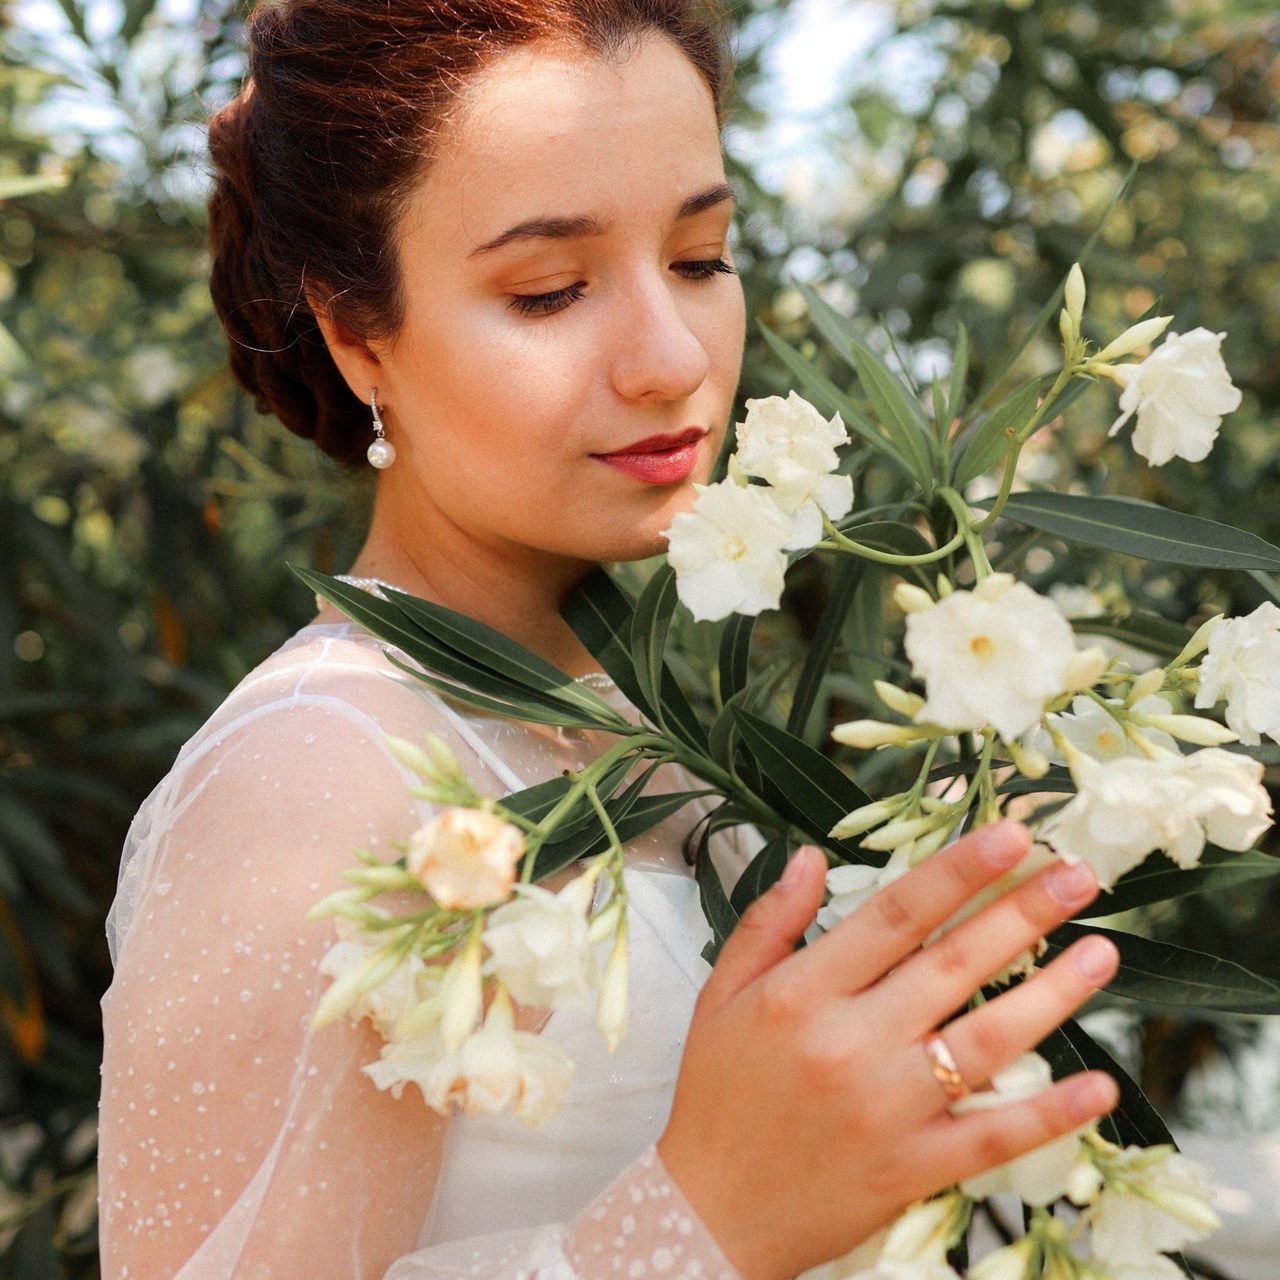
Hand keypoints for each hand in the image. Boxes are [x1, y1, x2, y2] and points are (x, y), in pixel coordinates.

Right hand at [656, 821, 1119, 1279]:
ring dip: (1052, 994)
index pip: (895, 914)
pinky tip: (1100, 1085)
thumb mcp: (722, 994)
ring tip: (1103, 953)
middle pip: (953, 965)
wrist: (709, 1212)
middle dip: (1022, 912)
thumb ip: (769, 921)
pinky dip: (1049, 1113)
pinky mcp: (911, 1168)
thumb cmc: (717, 1094)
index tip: (1010, 835)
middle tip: (1077, 875)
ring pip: (986, 1041)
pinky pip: (991, 1137)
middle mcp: (850, 1043)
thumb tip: (812, 856)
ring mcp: (887, 1108)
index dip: (958, 871)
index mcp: (801, 993)